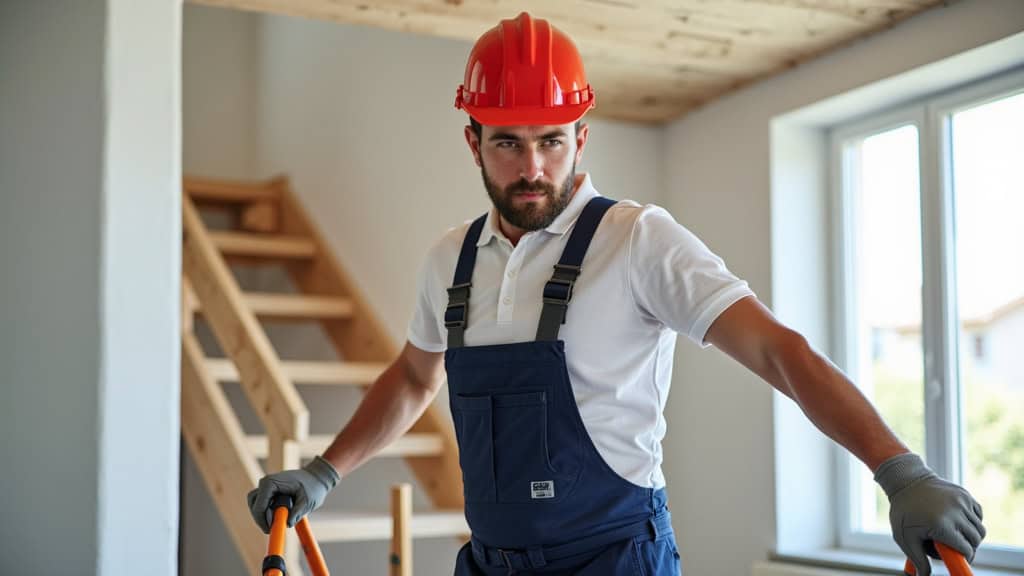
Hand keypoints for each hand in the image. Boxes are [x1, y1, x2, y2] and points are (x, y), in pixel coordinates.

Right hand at [246, 455, 339, 532]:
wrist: (317, 476)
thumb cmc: (313, 486)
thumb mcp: (308, 501)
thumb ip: (297, 512)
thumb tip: (287, 524)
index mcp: (271, 483)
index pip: (259, 506)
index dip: (262, 521)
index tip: (270, 531)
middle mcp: (266, 482)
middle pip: (254, 505)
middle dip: (261, 519)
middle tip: (271, 529)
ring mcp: (267, 486)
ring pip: (255, 505)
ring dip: (263, 516)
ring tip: (277, 523)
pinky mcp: (270, 490)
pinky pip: (262, 503)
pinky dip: (267, 512)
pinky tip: (278, 517)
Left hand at [874, 453, 984, 575]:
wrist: (906, 481)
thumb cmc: (903, 511)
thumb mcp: (905, 537)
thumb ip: (918, 559)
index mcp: (941, 525)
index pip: (966, 549)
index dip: (964, 558)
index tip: (958, 559)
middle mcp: (955, 512)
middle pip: (975, 540)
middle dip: (968, 547)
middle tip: (955, 547)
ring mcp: (962, 501)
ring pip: (979, 528)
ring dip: (971, 535)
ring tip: (955, 534)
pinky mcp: (965, 494)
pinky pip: (978, 514)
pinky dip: (973, 521)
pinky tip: (959, 522)